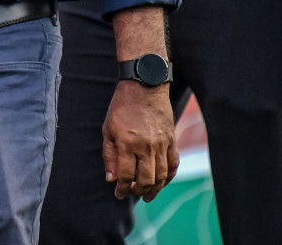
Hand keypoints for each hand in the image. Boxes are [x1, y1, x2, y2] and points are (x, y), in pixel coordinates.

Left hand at [103, 79, 177, 201]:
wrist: (144, 87)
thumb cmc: (121, 107)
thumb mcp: (108, 128)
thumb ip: (109, 154)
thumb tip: (111, 178)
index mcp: (127, 143)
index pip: (126, 175)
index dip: (121, 188)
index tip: (118, 194)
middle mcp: (146, 147)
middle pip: (145, 180)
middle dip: (138, 191)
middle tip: (132, 194)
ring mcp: (161, 145)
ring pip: (161, 176)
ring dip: (154, 189)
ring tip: (147, 195)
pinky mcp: (172, 141)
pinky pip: (173, 165)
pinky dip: (169, 177)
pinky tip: (162, 183)